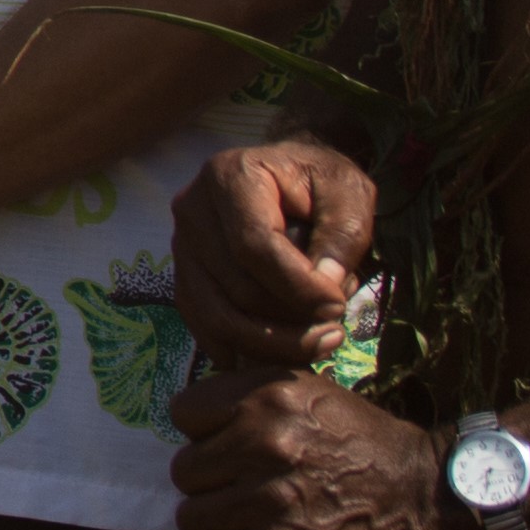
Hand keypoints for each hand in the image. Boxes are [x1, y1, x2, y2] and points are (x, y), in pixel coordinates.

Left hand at [168, 369, 468, 529]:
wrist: (432, 500)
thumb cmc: (370, 446)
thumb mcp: (313, 396)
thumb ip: (254, 398)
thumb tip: (196, 415)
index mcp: (268, 396)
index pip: (184, 413)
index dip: (203, 435)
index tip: (228, 449)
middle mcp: (265, 443)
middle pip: (185, 471)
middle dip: (211, 485)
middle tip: (247, 494)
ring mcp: (271, 500)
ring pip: (192, 519)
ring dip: (218, 529)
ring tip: (254, 527)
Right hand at [172, 140, 377, 374]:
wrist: (287, 176)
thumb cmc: (318, 182)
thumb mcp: (347, 192)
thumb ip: (344, 232)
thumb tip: (325, 284)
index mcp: (231, 176)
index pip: (254, 246)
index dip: (298, 287)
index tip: (338, 306)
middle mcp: (192, 209)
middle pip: (238, 288)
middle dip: (293, 321)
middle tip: (336, 326)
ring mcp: (181, 245)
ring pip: (218, 316)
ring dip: (273, 345)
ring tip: (318, 343)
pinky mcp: (183, 274)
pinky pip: (204, 326)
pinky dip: (242, 348)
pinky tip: (282, 353)